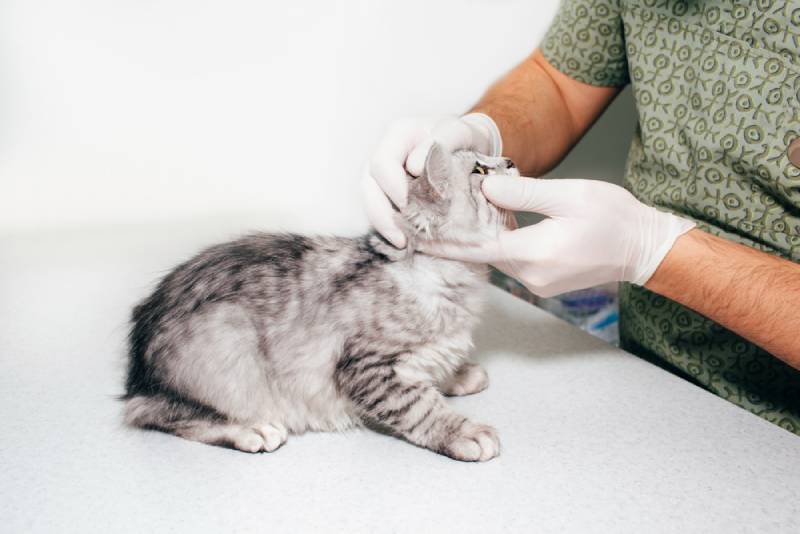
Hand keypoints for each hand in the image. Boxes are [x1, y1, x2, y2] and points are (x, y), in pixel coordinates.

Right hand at [362, 114, 501, 247]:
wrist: (466, 143)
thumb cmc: (462, 137)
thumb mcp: (460, 132)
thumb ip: (443, 141)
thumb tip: (413, 167)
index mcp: (399, 134)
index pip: (382, 162)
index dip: (391, 186)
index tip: (407, 205)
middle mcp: (385, 151)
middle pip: (368, 184)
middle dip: (382, 213)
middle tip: (401, 236)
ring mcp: (384, 172)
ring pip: (370, 199)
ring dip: (384, 223)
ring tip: (402, 242)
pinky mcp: (388, 189)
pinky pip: (380, 208)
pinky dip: (390, 225)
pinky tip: (404, 239)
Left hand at [419, 175, 695, 297]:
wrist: (645, 249)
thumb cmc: (614, 218)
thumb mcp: (569, 196)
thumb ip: (524, 193)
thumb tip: (485, 186)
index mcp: (534, 253)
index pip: (475, 248)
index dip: (443, 241)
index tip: (416, 235)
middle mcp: (531, 275)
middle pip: (482, 254)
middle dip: (457, 236)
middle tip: (430, 216)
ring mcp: (538, 282)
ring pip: (497, 257)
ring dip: (478, 239)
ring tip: (455, 215)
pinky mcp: (545, 282)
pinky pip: (512, 262)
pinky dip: (498, 244)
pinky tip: (491, 224)